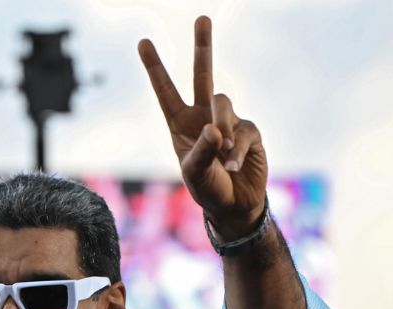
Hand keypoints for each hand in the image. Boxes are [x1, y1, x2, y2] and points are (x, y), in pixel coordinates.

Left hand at [138, 16, 267, 238]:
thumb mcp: (194, 172)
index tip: (143, 41)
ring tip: (222, 154)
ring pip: (223, 104)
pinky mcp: (249, 131)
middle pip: (201, 75)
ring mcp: (228, 120)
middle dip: (202, 46)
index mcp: (180, 123)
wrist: (234, 205)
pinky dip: (237, 151)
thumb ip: (202, 149)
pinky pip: (244, 131)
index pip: (165, 91)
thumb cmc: (207, 188)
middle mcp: (203, 116)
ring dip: (221, 128)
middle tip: (202, 18)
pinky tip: (232, 166)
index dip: (155, 67)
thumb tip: (217, 128)